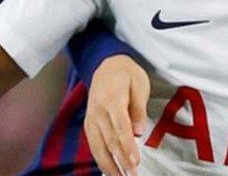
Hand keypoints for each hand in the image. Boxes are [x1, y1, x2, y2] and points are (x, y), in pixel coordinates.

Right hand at [84, 55, 149, 175]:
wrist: (105, 64)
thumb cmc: (127, 74)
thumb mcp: (139, 84)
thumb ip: (139, 109)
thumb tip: (139, 132)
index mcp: (112, 99)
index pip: (120, 127)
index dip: (127, 147)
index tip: (135, 162)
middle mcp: (98, 111)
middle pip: (109, 140)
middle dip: (121, 161)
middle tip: (131, 175)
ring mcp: (91, 118)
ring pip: (98, 145)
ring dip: (109, 164)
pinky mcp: (89, 123)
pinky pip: (93, 144)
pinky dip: (100, 158)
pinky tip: (108, 169)